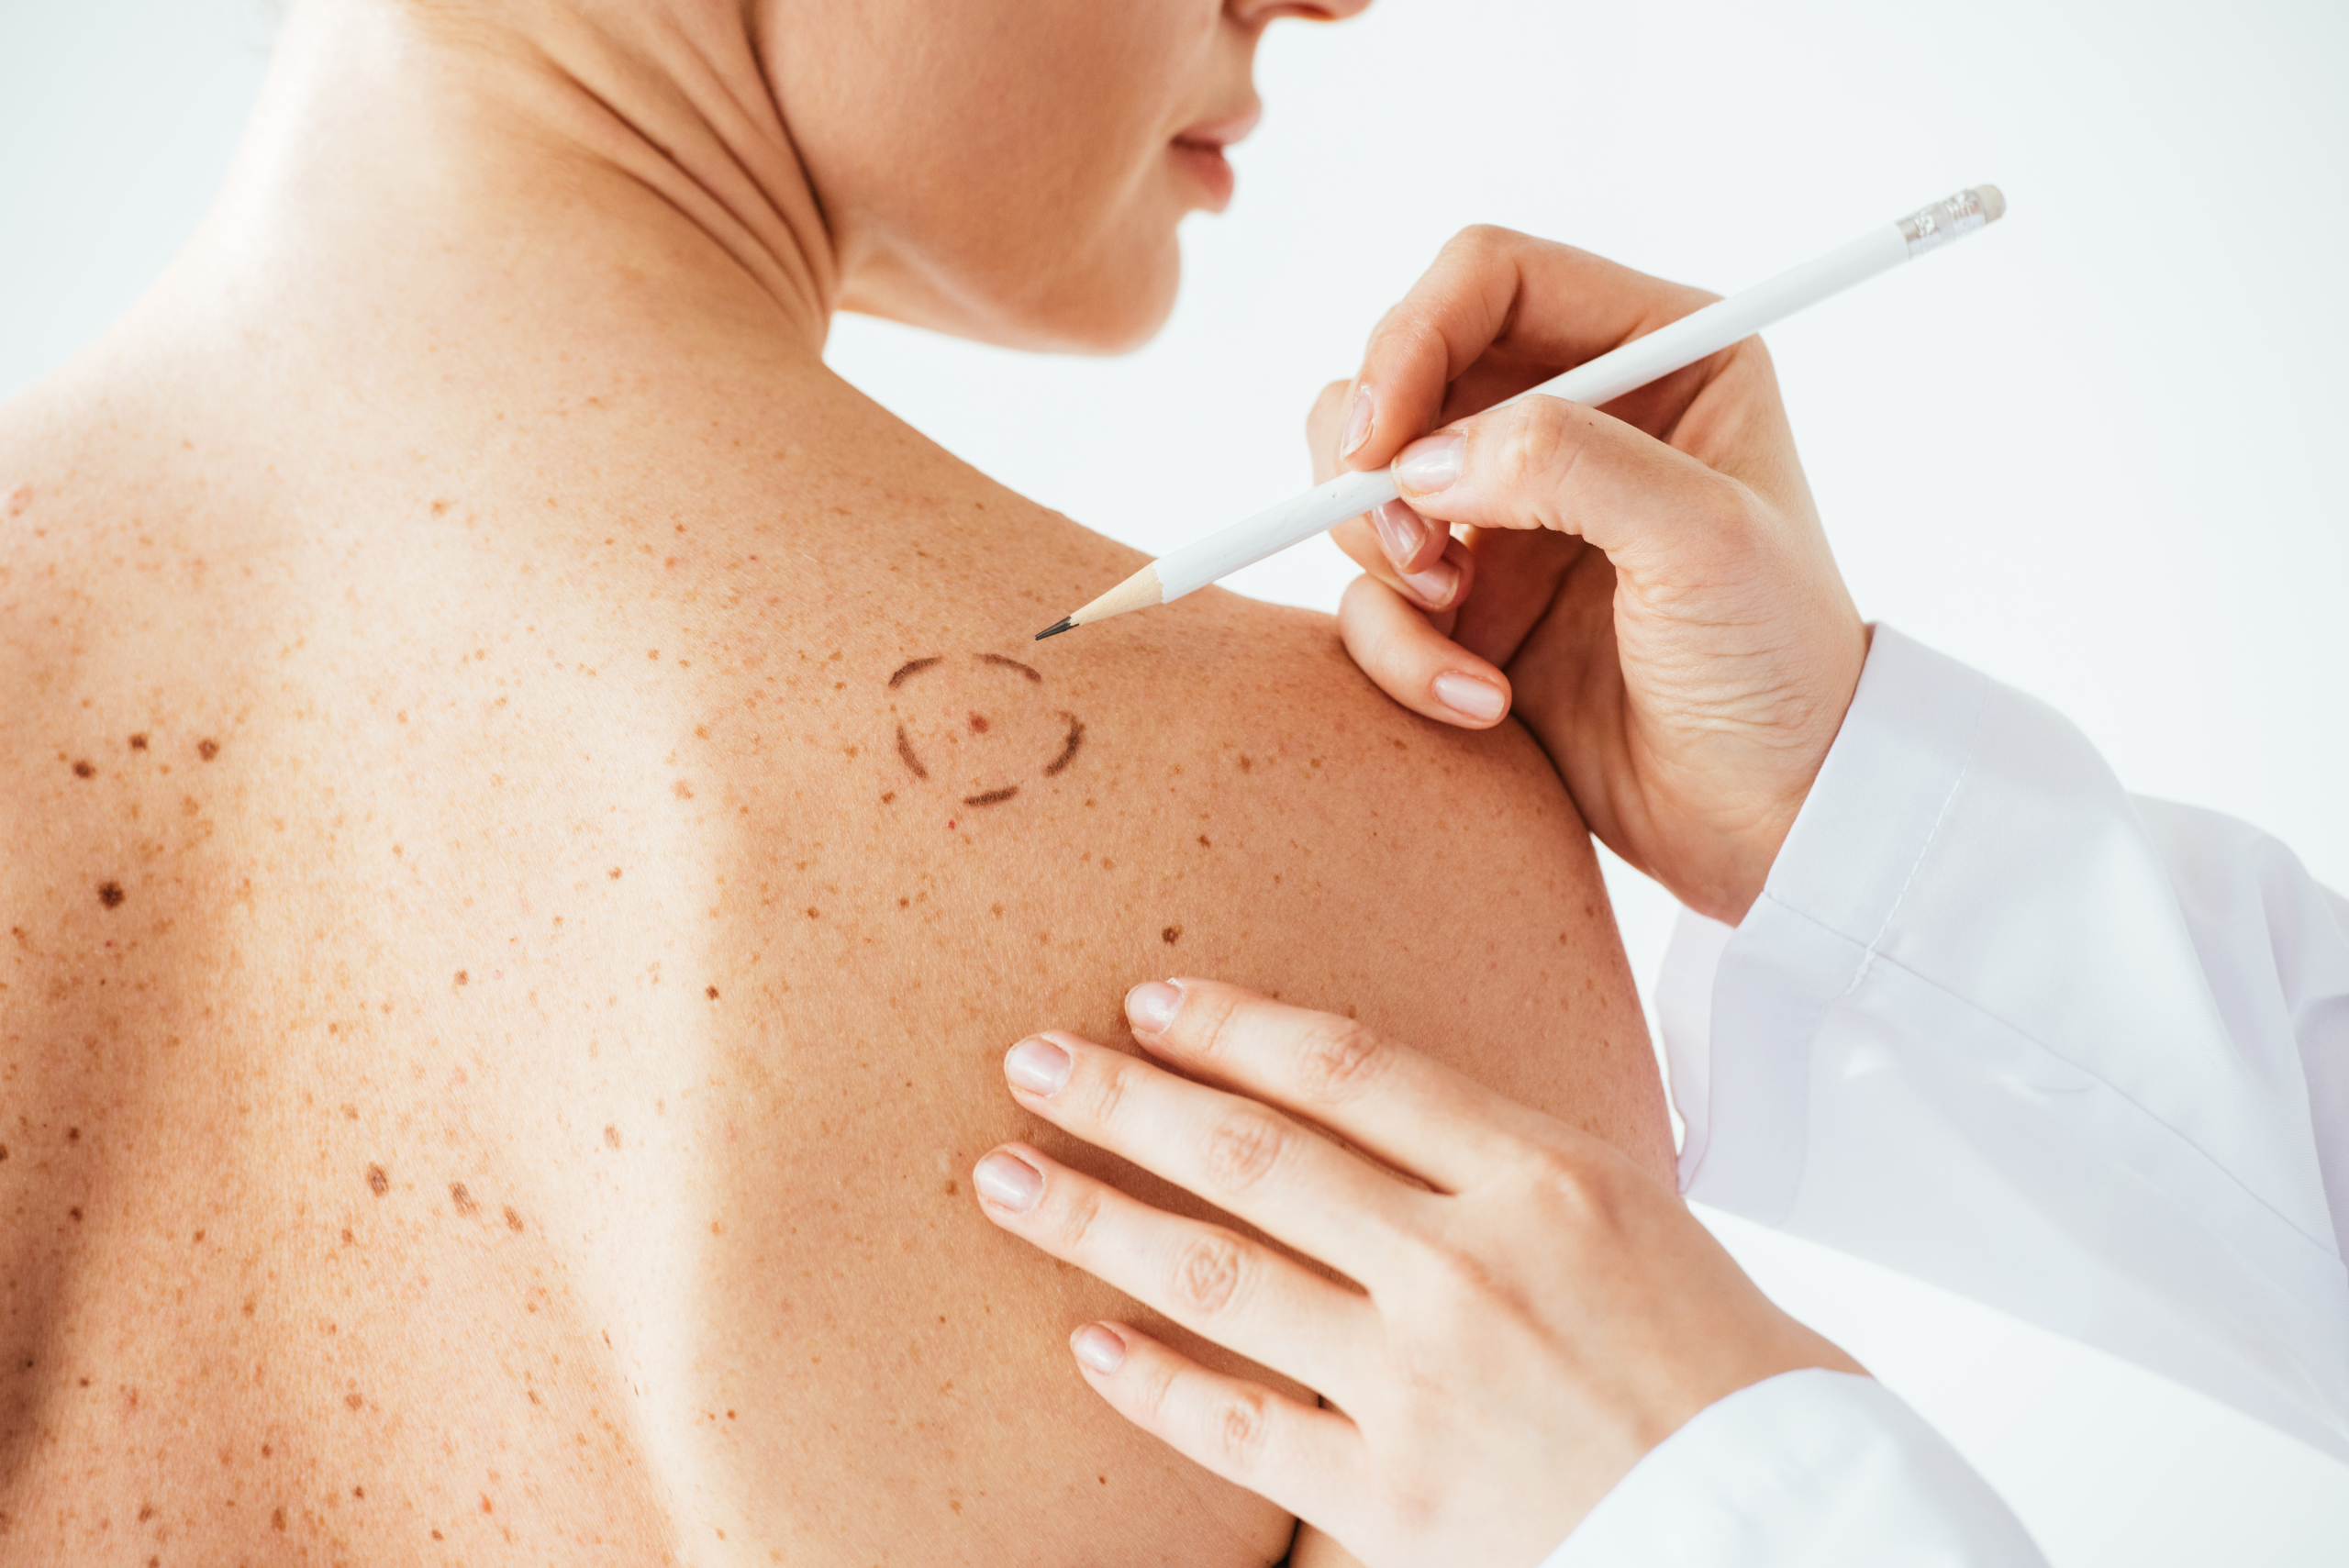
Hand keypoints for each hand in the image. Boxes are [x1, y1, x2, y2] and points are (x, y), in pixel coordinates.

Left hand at [972, 978, 1858, 1567]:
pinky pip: (1238, 1427)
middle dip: (1125, 1100)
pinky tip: (1088, 1345)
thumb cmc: (1735, 1375)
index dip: (1233, 1027)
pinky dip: (1152, 1381)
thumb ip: (1506, 1170)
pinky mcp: (1395, 1497)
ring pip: (1218, 1276)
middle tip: (1030, 1063)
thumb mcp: (1640, 1224)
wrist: (1797, 1532)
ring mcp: (1423, 1381)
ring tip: (1007, 1180)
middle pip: (1254, 1154)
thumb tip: (1387, 1132)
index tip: (1150, 1002)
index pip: (1349, 1069)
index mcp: (1544, 1175)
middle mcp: (1468, 1263)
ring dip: (1095, 1221)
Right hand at [1307, 226, 1868, 921]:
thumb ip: (1568, 464)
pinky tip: (1478, 702)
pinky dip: (1399, 649)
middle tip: (1408, 544)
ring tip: (1452, 617)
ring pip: (1365, 481)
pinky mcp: (1470, 603)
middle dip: (1375, 456)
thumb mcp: (1701, 541)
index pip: (1489, 279)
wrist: (1772, 821)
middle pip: (1401, 369)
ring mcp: (1511, 512)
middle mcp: (1572, 417)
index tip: (1380, 437)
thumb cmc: (1776, 667)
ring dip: (1378, 552)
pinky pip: (1373, 596)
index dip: (1412, 336)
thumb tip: (1422, 456)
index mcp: (1655, 354)